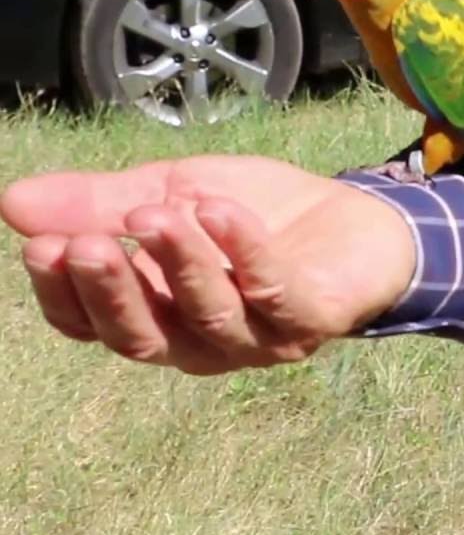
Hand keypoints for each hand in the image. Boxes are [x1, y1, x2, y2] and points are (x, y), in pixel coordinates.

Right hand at [0, 155, 415, 374]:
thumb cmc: (258, 215)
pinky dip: (244, 250)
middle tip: (86, 243)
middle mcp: (203, 341)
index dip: (64, 294)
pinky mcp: (310, 319)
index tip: (40, 247)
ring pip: (208, 315)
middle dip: (111, 290)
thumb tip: (11, 203)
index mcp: (160, 316)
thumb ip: (101, 203)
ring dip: (180, 262)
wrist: (358, 216)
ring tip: (157, 213)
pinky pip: (273, 291)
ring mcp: (259, 338)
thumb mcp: (169, 194)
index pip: (96, 325)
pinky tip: (219, 209)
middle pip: (143, 337)